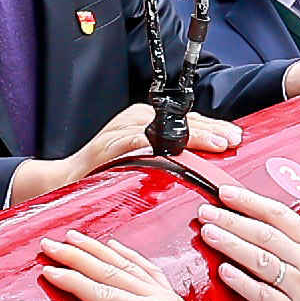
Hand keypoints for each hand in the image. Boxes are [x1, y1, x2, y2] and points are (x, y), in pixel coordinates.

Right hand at [7, 101, 237, 207]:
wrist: (65, 181)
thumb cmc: (105, 173)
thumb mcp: (142, 159)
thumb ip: (167, 155)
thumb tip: (203, 160)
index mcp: (146, 121)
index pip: (187, 121)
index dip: (213, 128)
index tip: (235, 136)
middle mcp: (136, 119)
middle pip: (182, 121)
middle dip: (212, 131)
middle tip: (234, 139)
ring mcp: (123, 129)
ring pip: (167, 128)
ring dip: (195, 136)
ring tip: (219, 143)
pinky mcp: (112, 143)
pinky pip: (143, 142)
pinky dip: (163, 146)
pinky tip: (182, 152)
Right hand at [37, 229, 205, 300]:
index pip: (104, 293)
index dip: (74, 281)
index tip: (49, 271)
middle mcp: (158, 298)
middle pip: (110, 270)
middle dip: (77, 256)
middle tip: (50, 244)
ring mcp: (165, 294)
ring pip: (125, 263)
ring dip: (96, 248)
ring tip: (72, 236)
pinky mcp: (169, 296)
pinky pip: (145, 266)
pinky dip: (126, 253)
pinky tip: (112, 244)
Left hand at [195, 184, 299, 300]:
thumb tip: (278, 232)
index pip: (280, 215)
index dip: (250, 202)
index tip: (227, 193)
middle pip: (265, 233)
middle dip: (231, 219)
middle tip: (207, 211)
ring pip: (261, 259)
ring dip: (231, 243)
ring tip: (209, 233)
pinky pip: (263, 295)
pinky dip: (242, 282)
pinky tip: (224, 272)